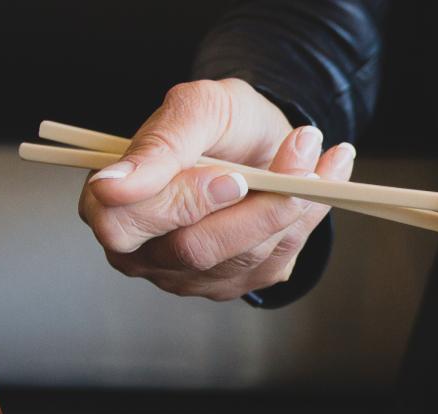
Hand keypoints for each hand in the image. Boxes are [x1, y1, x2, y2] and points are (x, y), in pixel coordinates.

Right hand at [79, 78, 355, 300]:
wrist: (261, 136)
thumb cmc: (220, 122)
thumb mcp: (195, 109)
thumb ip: (159, 145)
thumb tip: (113, 189)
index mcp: (112, 206)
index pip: (126, 225)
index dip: (181, 203)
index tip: (235, 177)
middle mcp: (148, 252)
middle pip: (195, 250)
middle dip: (256, 207)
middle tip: (298, 156)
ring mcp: (194, 275)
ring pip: (246, 257)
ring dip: (292, 203)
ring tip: (313, 148)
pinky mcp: (241, 280)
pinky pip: (279, 258)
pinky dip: (309, 214)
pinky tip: (325, 174)